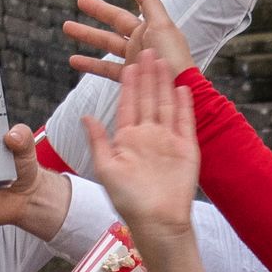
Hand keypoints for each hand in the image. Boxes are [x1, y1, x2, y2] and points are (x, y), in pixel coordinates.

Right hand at [65, 0, 198, 86]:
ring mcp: (134, 61)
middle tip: (79, 0)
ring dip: (87, 35)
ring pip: (106, 45)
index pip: (122, 14)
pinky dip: (90, 65)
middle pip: (113, 25)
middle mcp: (141, 43)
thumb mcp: (161, 23)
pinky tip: (73, 60)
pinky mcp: (130, 78)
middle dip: (96, 13)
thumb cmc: (171, 55)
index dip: (110, 3)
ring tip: (66, 27)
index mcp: (149, 29)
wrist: (177, 88)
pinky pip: (106, 69)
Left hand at [94, 9, 213, 271]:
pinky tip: (182, 88)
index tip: (128, 63)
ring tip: (164, 61)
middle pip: (148, 99)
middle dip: (148, 75)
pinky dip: (184, 105)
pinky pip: (186, 122)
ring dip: (165, 84)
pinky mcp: (187, 149)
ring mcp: (168, 142)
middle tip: (148, 50)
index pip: (128, 105)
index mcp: (128, 139)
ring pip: (166, 105)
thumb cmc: (129, 201)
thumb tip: (85, 117)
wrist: (158, 222)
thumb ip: (99, 141)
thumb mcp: (106, 168)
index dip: (129, 84)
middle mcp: (148, 136)